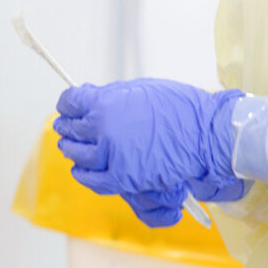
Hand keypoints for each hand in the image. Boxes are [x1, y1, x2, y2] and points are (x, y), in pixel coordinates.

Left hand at [53, 79, 245, 226]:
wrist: (204, 133)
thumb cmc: (178, 107)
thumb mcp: (139, 88)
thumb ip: (109, 95)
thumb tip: (88, 96)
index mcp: (104, 103)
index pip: (72, 102)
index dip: (67, 103)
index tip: (67, 105)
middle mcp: (102, 129)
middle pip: (72, 129)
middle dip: (67, 126)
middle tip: (64, 126)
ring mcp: (110, 155)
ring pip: (78, 155)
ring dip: (71, 149)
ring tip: (70, 146)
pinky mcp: (121, 177)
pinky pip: (93, 179)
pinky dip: (83, 174)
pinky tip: (79, 169)